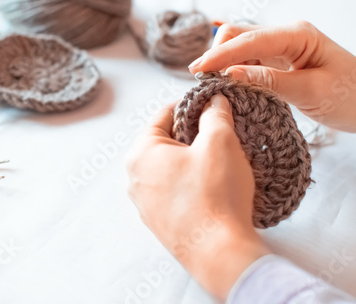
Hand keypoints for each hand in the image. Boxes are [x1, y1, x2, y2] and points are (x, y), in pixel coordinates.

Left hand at [125, 96, 268, 299]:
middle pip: (165, 142)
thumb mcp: (220, 142)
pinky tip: (212, 187)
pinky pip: (173, 191)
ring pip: (169, 168)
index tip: (210, 105)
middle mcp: (135, 179)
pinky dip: (190, 183)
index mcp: (141, 153)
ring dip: (192, 160)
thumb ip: (215, 114)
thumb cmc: (216, 194)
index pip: (163, 115)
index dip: (190, 105)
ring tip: (219, 161)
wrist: (219, 252)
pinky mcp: (159, 222)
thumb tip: (214, 102)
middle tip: (219, 134)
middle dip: (192, 134)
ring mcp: (145, 204)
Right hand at [189, 21, 355, 142]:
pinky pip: (249, 60)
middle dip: (217, 54)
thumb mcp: (308, 91)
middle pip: (239, 35)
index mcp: (297, 35)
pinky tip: (228, 84)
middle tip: (203, 81)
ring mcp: (282, 47)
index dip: (220, 55)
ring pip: (240, 47)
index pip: (248, 40)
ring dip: (224, 63)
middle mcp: (287, 36)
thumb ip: (268, 81)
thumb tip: (230, 75)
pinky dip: (235, 70)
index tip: (198, 70)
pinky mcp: (279, 61)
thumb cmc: (349, 97)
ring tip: (212, 85)